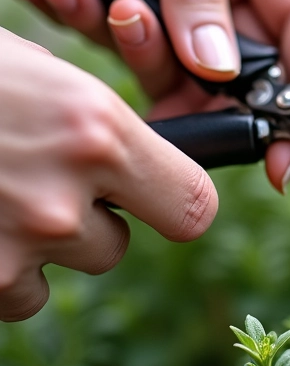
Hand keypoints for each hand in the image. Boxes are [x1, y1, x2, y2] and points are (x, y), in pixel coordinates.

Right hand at [0, 28, 217, 321]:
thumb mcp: (32, 71)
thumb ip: (93, 122)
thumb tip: (128, 154)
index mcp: (95, 132)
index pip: (194, 208)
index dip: (179, 202)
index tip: (162, 195)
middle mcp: (62, 202)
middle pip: (119, 245)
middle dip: (93, 220)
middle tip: (43, 181)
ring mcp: (9, 252)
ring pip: (60, 273)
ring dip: (39, 246)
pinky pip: (10, 295)